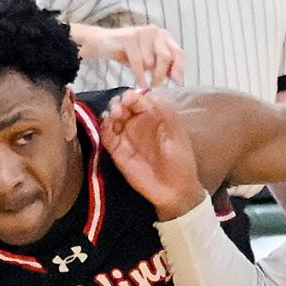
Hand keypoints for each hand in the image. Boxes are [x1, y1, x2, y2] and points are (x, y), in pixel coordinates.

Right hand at [78, 23, 183, 85]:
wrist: (103, 43)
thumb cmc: (129, 53)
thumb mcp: (149, 60)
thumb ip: (164, 66)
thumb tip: (178, 79)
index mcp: (163, 35)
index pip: (177, 52)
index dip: (179, 68)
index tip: (177, 82)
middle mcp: (154, 31)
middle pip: (165, 57)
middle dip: (161, 75)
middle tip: (156, 85)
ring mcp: (141, 33)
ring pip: (150, 61)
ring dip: (145, 73)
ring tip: (141, 77)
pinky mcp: (128, 38)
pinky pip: (138, 62)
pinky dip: (139, 75)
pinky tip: (139, 82)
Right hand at [100, 90, 207, 218]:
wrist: (175, 190)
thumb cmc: (181, 162)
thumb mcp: (177, 134)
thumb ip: (165, 113)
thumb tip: (150, 95)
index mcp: (154, 117)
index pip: (138, 101)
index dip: (132, 97)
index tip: (129, 98)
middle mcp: (138, 125)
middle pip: (123, 107)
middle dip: (119, 103)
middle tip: (120, 108)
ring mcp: (127, 138)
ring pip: (113, 119)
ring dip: (111, 114)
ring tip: (115, 115)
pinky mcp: (118, 152)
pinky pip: (107, 136)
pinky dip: (104, 128)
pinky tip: (108, 126)